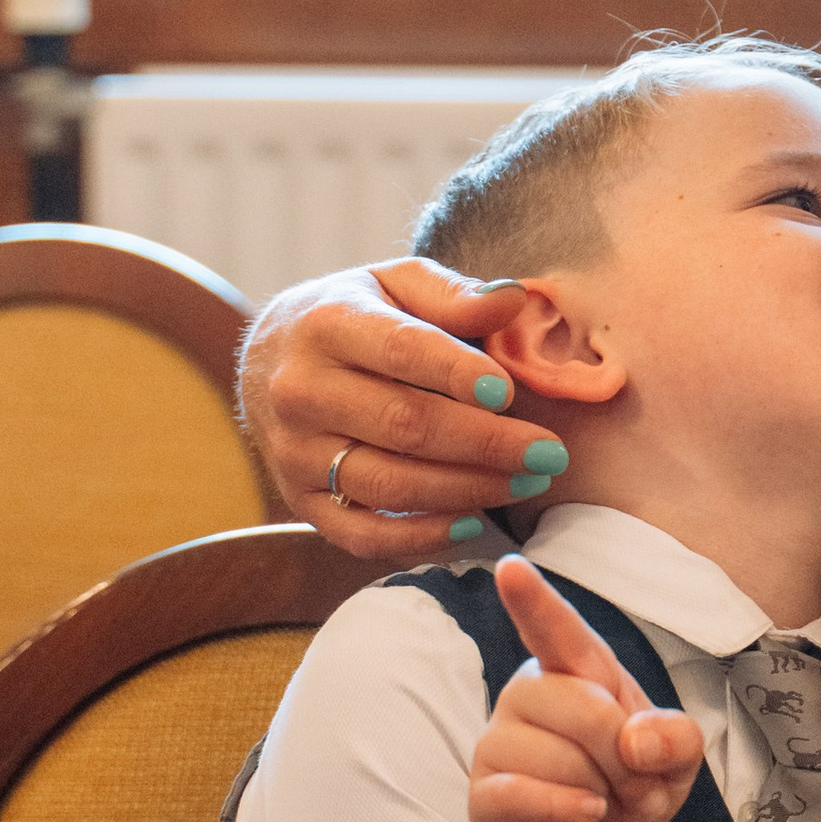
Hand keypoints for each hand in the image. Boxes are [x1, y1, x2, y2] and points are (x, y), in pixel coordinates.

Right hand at [240, 258, 564, 556]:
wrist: (269, 363)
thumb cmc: (355, 316)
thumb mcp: (395, 284)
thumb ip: (453, 294)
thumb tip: (513, 300)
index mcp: (327, 324)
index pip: (400, 350)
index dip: (457, 372)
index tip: (508, 391)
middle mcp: (301, 391)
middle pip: (403, 424)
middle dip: (486, 442)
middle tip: (551, 452)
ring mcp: (295, 452)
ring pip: (388, 483)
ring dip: (468, 489)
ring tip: (529, 482)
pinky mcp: (299, 501)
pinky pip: (361, 533)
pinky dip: (420, 537)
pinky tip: (473, 524)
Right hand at [471, 557, 705, 821]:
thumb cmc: (631, 789)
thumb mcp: (677, 761)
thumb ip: (676, 738)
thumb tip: (637, 741)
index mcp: (574, 671)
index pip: (556, 630)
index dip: (534, 601)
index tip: (512, 569)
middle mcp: (528, 695)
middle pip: (581, 706)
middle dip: (623, 753)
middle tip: (632, 781)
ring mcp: (499, 743)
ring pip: (556, 756)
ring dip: (601, 789)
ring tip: (605, 801)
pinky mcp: (484, 794)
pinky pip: (522, 793)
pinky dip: (567, 808)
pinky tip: (587, 813)